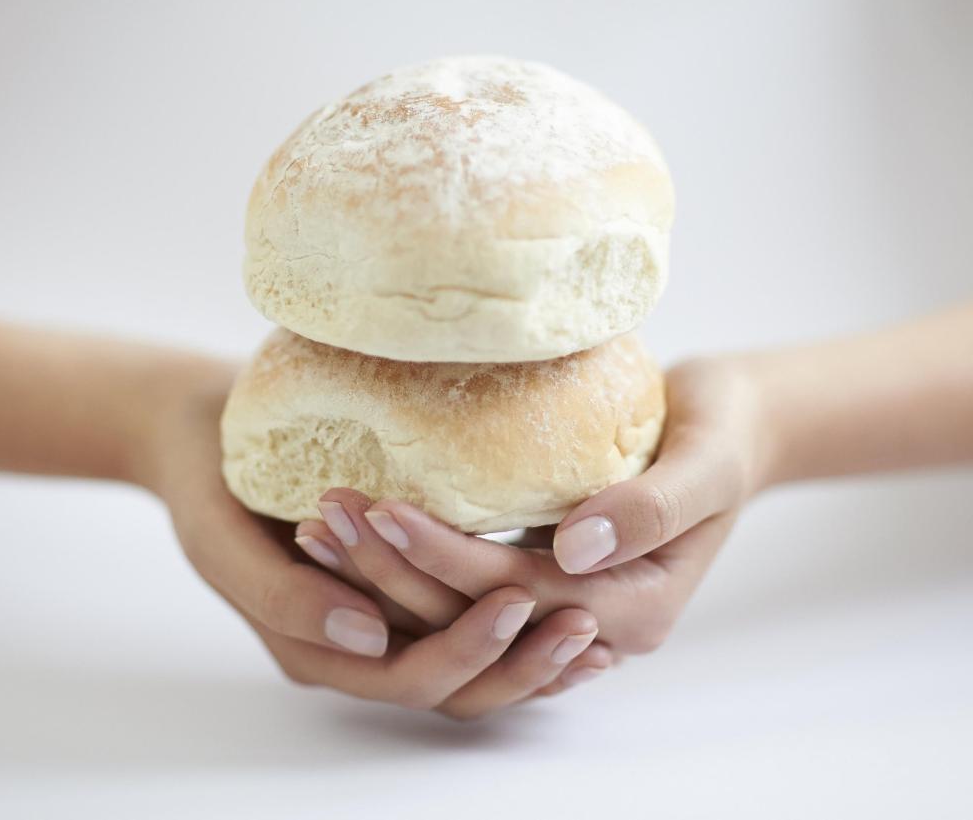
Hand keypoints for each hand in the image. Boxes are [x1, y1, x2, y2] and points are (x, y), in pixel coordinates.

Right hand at [141, 360, 605, 716]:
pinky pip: (458, 615)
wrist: (193, 434)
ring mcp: (376, 616)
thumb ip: (284, 599)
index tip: (520, 601)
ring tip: (592, 623)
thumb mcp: (222, 540)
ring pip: (464, 660)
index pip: (410, 677)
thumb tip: (369, 638)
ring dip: (526, 650)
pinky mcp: (394, 580)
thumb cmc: (202, 481)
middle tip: (585, 623)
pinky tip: (559, 593)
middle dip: (519, 662)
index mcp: (313, 648)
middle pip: (452, 684)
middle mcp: (354, 646)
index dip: (469, 651)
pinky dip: (510, 619)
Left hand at [301, 358, 760, 656]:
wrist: (730, 431)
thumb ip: (651, 509)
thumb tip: (574, 546)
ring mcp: (567, 606)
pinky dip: (418, 567)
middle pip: (476, 613)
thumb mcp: (707, 465)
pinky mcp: (546, 580)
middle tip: (328, 516)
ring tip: (326, 526)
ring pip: (464, 612)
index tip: (381, 511)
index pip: (517, 594)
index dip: (445, 558)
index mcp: (636, 609)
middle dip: (397, 571)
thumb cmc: (722, 436)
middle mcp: (594, 624)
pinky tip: (369, 532)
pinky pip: (472, 591)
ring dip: (392, 577)